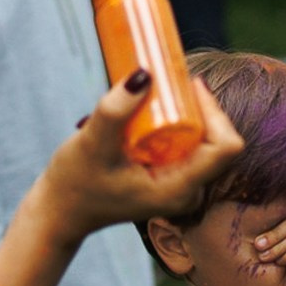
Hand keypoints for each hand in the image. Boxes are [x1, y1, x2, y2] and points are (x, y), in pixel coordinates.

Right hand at [34, 69, 242, 242]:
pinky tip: (160, 106)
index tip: (189, 85)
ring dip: (192, 113)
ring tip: (166, 90)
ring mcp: (181, 187)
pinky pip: (191, 146)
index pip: (225, 148)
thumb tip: (145, 73)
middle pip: (219, 141)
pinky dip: (180, 122)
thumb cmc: (74, 183)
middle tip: (175, 80)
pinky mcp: (171, 179)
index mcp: (179, 189)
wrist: (61, 211)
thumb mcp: (92, 144)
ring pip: (206, 142)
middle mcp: (187, 191)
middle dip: (203, 107)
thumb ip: (115, 111)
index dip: (215, 111)